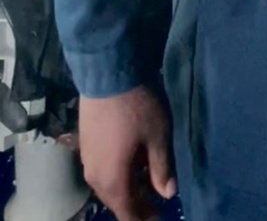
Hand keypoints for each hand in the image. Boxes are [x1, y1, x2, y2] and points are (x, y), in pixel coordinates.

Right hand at [79, 87, 175, 220]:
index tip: (160, 218)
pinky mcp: (86, 144)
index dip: (144, 218)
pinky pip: (103, 170)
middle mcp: (94, 176)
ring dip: (128, 189)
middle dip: (137, 206)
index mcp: (112, 179)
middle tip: (157, 205)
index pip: (127, 212)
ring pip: (108, 185)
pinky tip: (134, 164)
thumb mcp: (157, 136)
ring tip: (149, 186)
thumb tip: (168, 193)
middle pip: (116, 201)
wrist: (106, 73)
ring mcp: (87, 159)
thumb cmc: (136, 106)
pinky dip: (119, 174)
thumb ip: (162, 167)